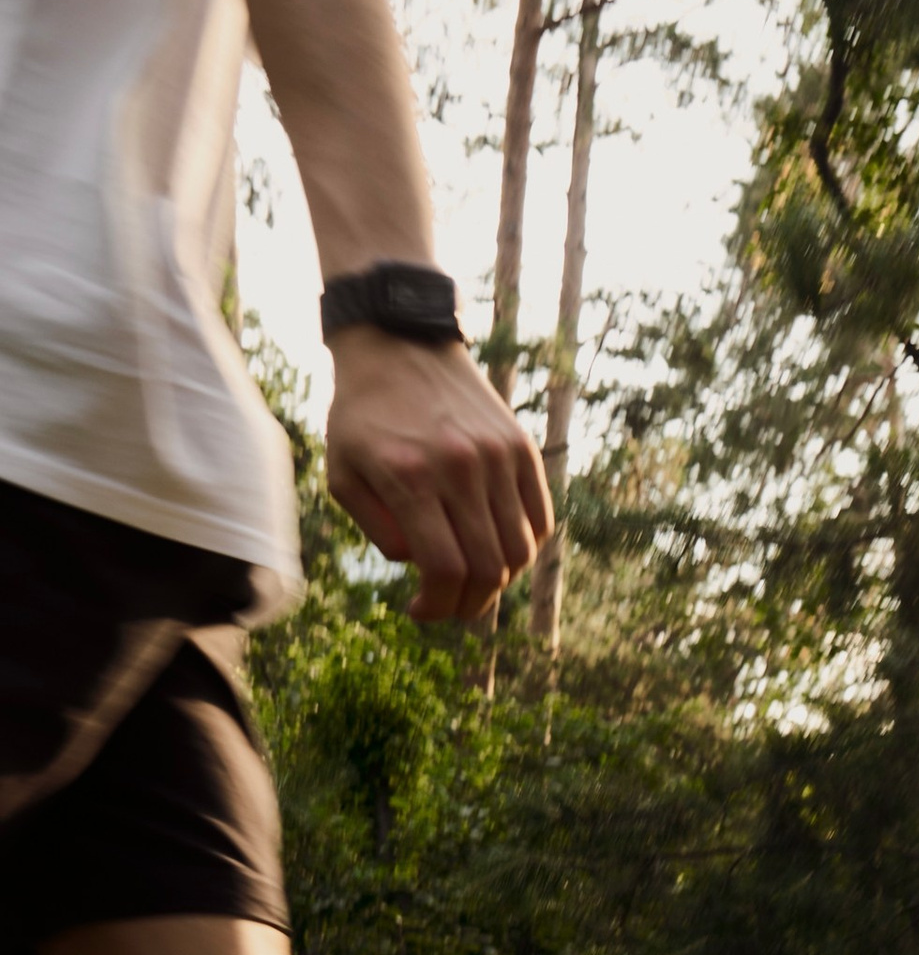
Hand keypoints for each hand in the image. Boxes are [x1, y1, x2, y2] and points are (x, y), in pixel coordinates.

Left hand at [326, 333, 552, 622]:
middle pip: (489, 569)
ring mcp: (498, 457)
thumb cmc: (362, 416)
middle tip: (451, 606)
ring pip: (521, 550)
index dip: (438, 606)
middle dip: (470, 604)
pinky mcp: (522, 448)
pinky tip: (496, 546)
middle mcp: (461, 468)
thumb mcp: (343, 474)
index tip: (421, 610)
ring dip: (500, 580)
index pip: (444, 568)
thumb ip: (377, 530)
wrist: (399, 344)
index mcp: (410, 477)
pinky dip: (524, 547)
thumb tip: (421, 567)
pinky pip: (540, 519)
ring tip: (474, 577)